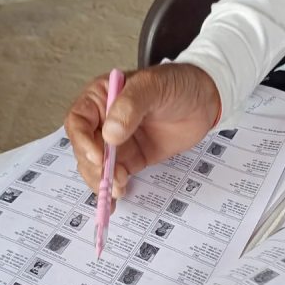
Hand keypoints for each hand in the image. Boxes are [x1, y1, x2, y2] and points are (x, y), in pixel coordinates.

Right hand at [64, 64, 219, 203]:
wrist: (206, 100)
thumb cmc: (178, 84)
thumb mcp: (152, 86)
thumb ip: (129, 106)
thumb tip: (110, 135)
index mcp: (101, 97)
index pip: (78, 121)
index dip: (83, 141)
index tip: (98, 157)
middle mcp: (104, 120)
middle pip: (84, 149)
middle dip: (94, 167)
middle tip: (111, 179)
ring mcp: (117, 142)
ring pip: (96, 167)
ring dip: (102, 181)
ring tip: (118, 189)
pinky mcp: (132, 158)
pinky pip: (115, 175)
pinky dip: (112, 189)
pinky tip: (113, 200)